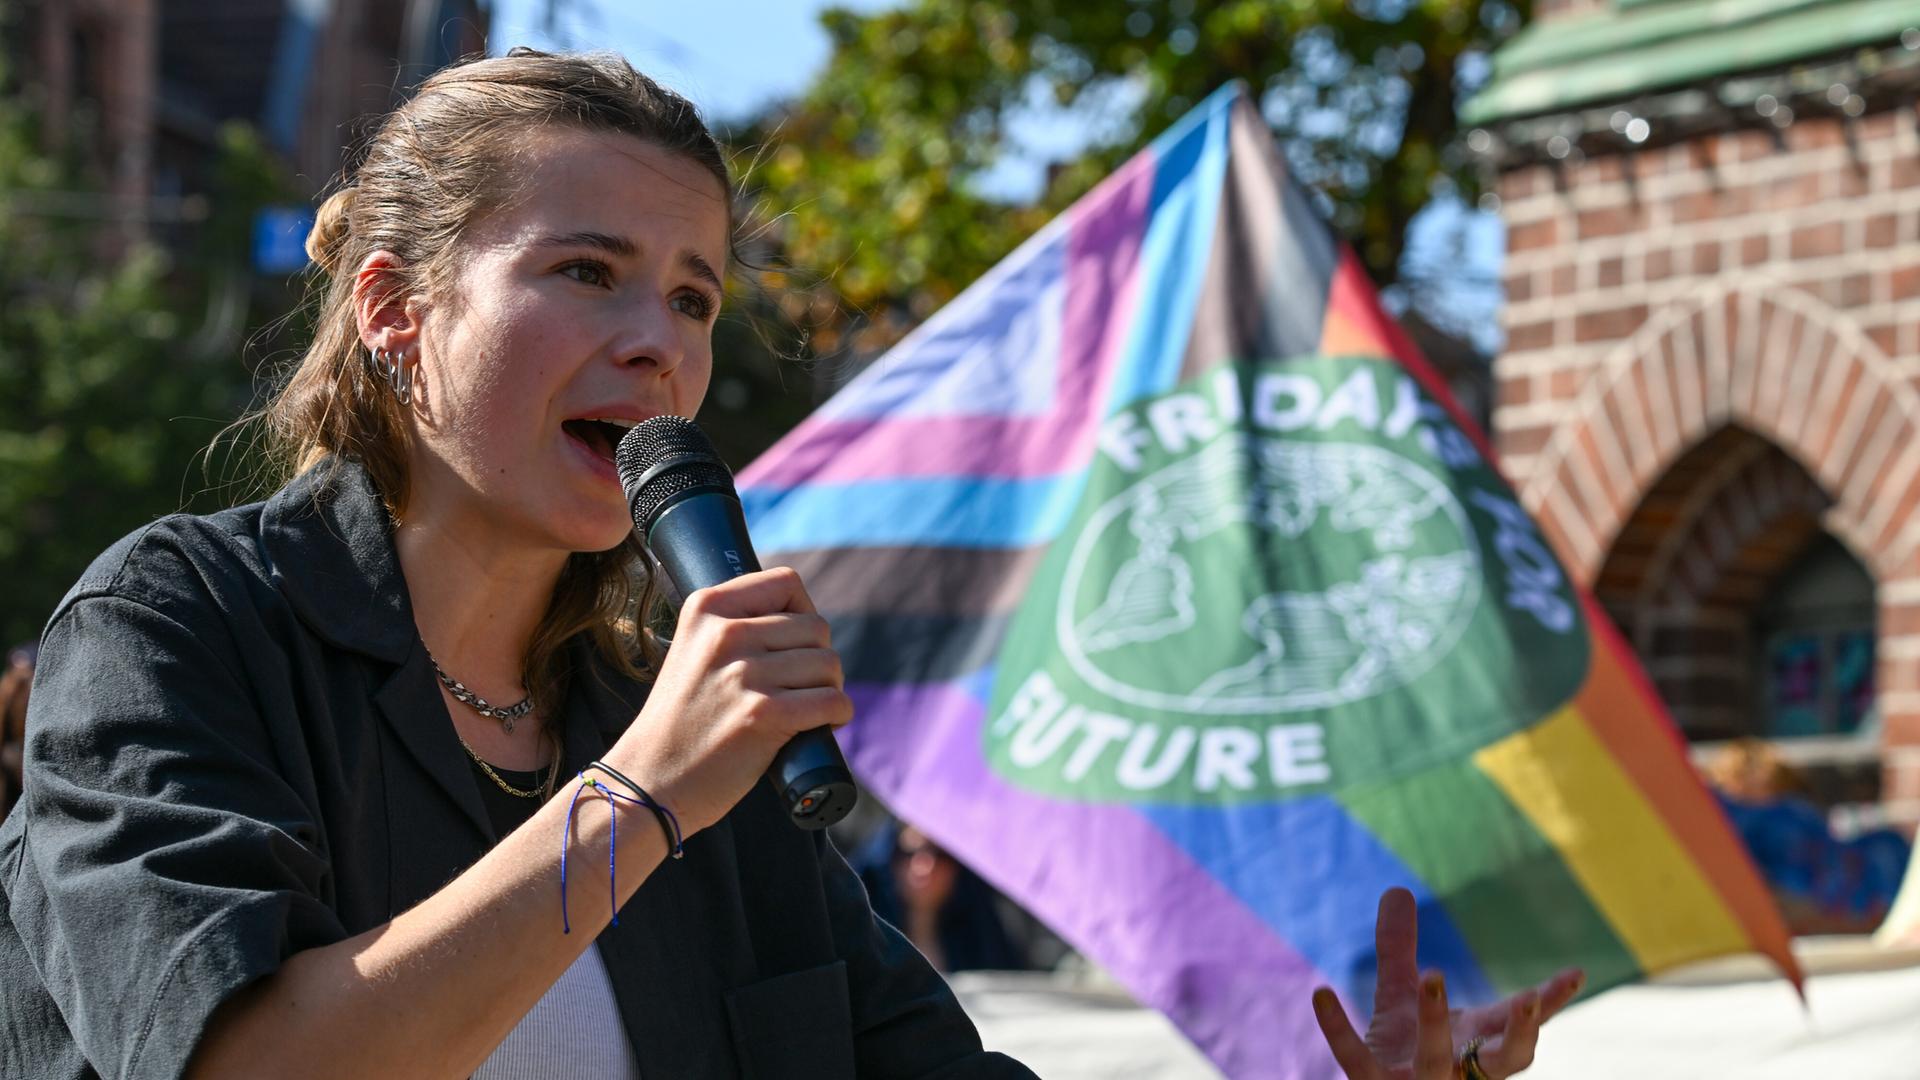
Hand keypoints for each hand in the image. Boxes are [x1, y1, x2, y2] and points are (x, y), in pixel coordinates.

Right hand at [612, 567, 851, 834]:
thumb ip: (737, 626)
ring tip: (805, 710)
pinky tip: (822, 726)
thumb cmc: (681, 722)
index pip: (786, 582)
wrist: (650, 780)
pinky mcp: (763, 714)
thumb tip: (802, 619)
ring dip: (828, 689)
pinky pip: (832, 701)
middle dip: (817, 660)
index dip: (803, 613)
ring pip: (829, 664)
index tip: (793, 645)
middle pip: (816, 627)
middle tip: (800, 689)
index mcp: (706, 608)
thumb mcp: (694, 651)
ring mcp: (744, 673)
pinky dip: (837, 715)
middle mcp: (725, 634)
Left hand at [1311, 888, 1583, 1078]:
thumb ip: (1398, 950)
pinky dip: (1337, 1028)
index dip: (1549, 1003)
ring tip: (1431, 975)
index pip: (1521, 1026)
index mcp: (1474, 1046)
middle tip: (1531, 998)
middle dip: (1520, 1032)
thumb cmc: (1399, 1055)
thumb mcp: (1400, 999)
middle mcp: (1457, 1070)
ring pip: (1438, 1060)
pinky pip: (1353, 1061)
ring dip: (1437, 1021)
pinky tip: (1320, 993)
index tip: (1576, 973)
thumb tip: (1397, 890)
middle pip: (1504, 1058)